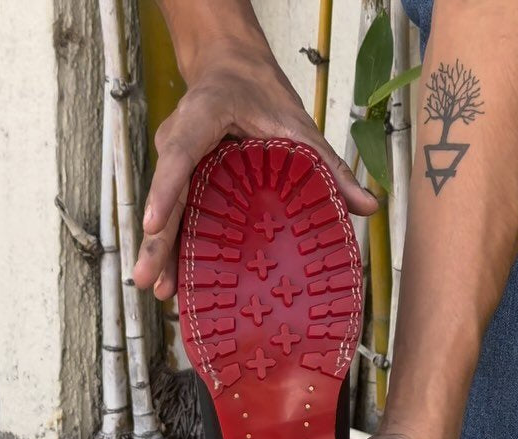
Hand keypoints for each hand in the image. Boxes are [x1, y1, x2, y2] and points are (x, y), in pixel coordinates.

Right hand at [133, 35, 377, 299]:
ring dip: (160, 251)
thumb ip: (330, 165)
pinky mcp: (179, 181)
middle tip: (148, 280)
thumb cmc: (260, 93)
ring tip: (158, 290)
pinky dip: (173, 244)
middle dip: (157, 240)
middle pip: (166, 195)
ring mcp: (174, 162)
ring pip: (165, 209)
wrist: (230, 69)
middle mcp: (178, 140)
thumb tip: (369, 206)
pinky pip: (175, 213)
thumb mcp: (298, 124)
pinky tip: (174, 281)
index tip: (155, 223)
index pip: (180, 156)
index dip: (165, 192)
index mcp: (201, 117)